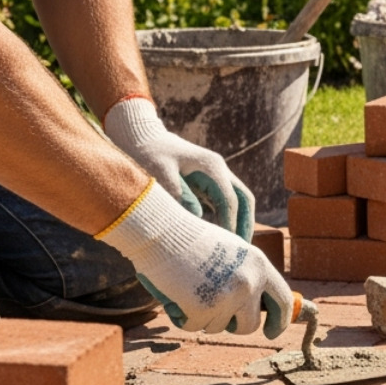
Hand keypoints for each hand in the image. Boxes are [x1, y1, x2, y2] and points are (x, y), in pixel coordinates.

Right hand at [99, 179, 292, 337]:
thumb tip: (259, 305)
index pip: (283, 300)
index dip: (281, 320)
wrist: (163, 231)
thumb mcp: (232, 252)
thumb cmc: (192, 240)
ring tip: (189, 290)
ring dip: (202, 317)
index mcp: (259, 265)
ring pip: (218, 327)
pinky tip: (175, 294)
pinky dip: (182, 317)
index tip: (272, 333)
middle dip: (234, 325)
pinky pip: (193, 327)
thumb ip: (248, 275)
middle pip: (250, 325)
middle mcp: (249, 282)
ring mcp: (228, 297)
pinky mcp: (203, 309)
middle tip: (216, 314)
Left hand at [104, 97, 253, 239]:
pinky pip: (224, 202)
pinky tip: (218, 236)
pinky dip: (226, 218)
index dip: (230, 223)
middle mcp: (219, 170)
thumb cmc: (147, 153)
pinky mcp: (206, 182)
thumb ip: (179, 195)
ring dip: (239, 222)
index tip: (226, 244)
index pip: (230, 200)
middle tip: (242, 249)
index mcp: (212, 166)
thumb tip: (198, 217)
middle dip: (246, 224)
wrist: (139, 135)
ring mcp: (215, 175)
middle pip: (245, 199)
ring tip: (233, 247)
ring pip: (238, 201)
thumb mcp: (160, 173)